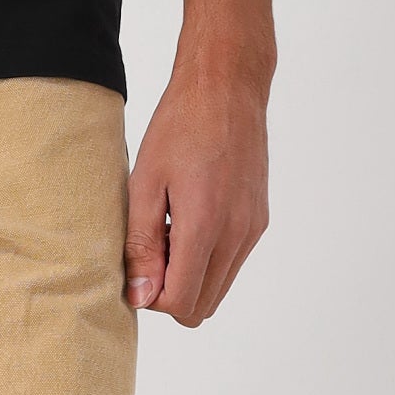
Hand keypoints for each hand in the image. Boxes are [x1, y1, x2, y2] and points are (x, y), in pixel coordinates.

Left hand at [124, 62, 269, 326]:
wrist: (226, 88)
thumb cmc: (180, 126)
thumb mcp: (145, 182)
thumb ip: (141, 245)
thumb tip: (141, 296)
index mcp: (205, 226)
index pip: (182, 303)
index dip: (151, 297)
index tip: (136, 266)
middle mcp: (237, 235)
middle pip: (202, 306)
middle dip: (171, 291)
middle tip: (150, 248)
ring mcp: (252, 230)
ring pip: (218, 288)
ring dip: (190, 275)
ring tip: (168, 230)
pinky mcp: (259, 221)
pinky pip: (232, 263)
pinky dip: (207, 258)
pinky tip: (188, 219)